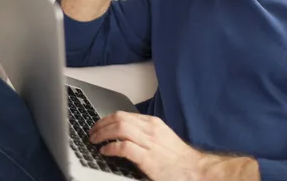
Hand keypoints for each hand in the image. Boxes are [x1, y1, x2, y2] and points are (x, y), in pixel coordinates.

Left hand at [89, 111, 205, 180]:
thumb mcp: (161, 137)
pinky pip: (123, 147)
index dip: (106, 119)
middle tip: (92, 132)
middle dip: (101, 124)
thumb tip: (125, 133)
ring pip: (119, 129)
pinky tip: (105, 151)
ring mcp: (149, 143)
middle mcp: (150, 129)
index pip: (123, 115)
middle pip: (118, 118)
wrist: (194, 170)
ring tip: (94, 140)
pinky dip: (110, 147)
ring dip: (102, 134)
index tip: (98, 125)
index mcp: (152, 123)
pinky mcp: (147, 158)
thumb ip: (144, 132)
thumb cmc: (177, 157)